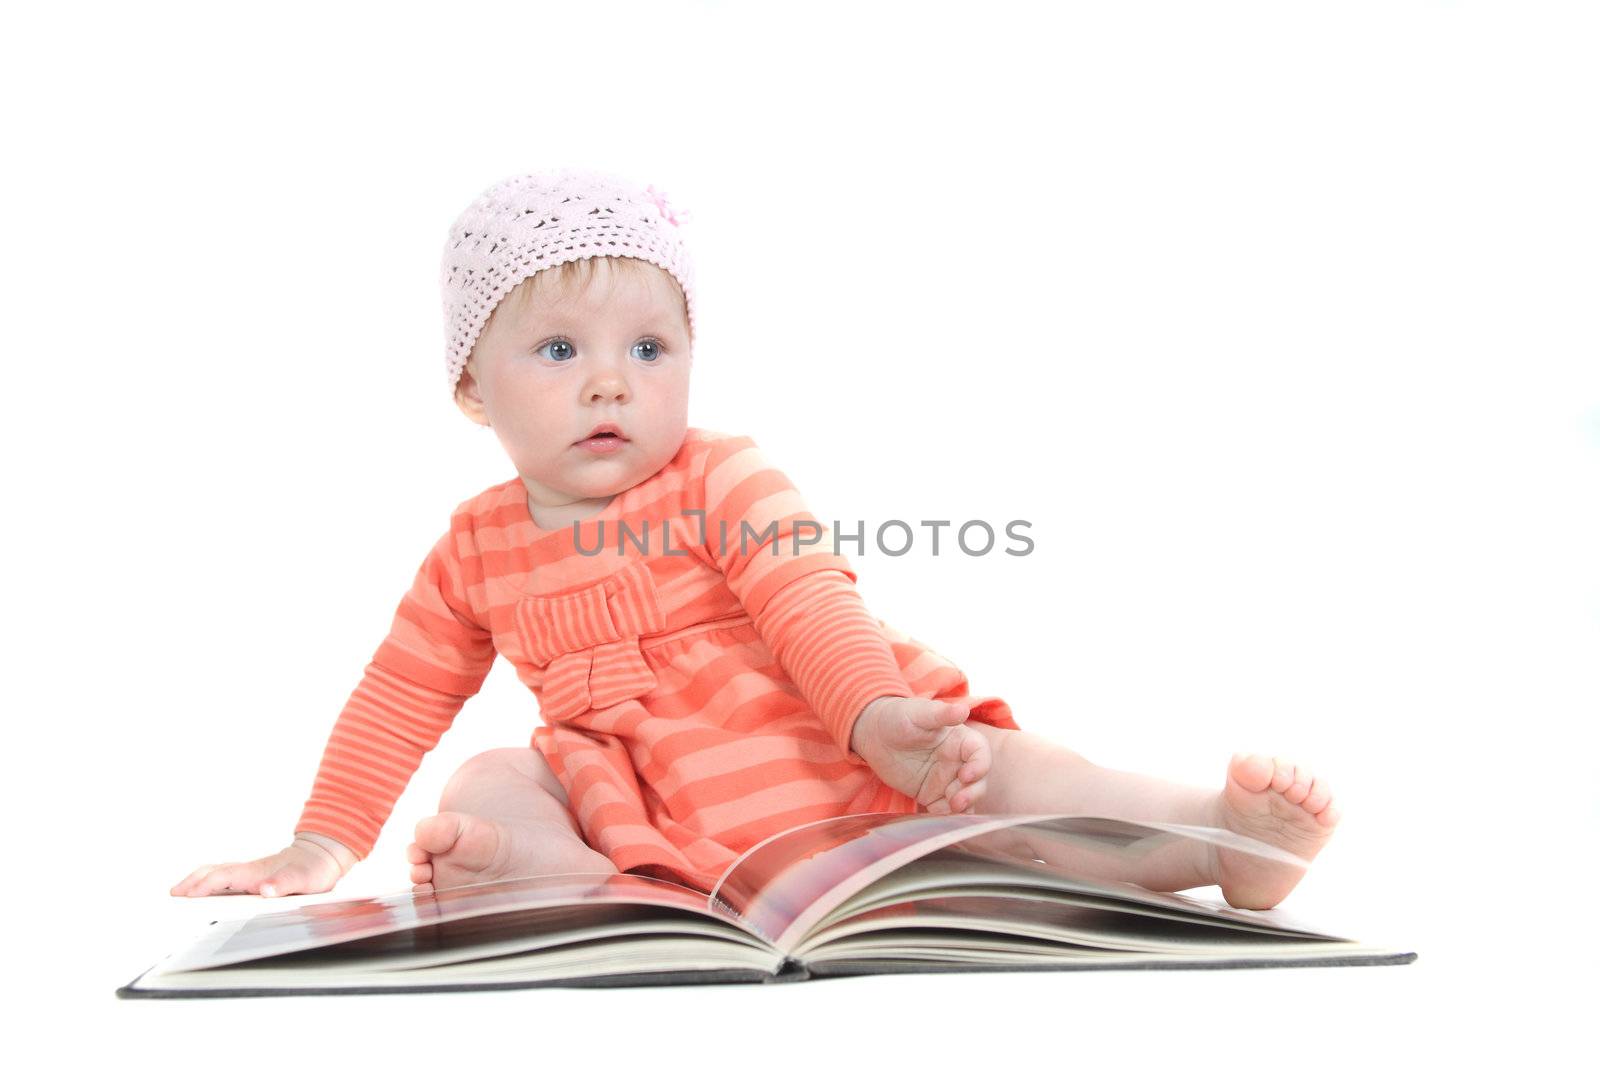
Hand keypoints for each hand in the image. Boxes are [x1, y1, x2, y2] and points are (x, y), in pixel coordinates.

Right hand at [170, 832, 356, 897]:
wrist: (324, 854)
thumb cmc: (314, 869)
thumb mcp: (303, 879)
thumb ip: (284, 884)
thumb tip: (265, 890)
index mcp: (256, 873)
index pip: (222, 878)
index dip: (203, 887)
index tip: (184, 895)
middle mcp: (250, 872)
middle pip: (214, 873)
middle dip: (192, 882)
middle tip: (173, 894)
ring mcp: (252, 873)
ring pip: (219, 874)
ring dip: (198, 882)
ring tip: (182, 893)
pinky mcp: (256, 877)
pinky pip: (227, 879)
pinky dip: (211, 883)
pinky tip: (209, 893)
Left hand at [850, 695, 991, 813]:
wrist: (874, 735)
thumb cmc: (899, 717)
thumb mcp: (918, 713)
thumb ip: (941, 714)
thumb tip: (963, 709)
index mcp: (960, 740)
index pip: (980, 753)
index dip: (980, 766)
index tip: (966, 775)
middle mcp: (958, 761)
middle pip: (978, 781)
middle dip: (972, 793)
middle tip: (956, 801)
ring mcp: (946, 780)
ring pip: (966, 798)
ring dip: (963, 807)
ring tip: (950, 811)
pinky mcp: (932, 795)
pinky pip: (945, 810)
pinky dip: (946, 817)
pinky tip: (936, 819)